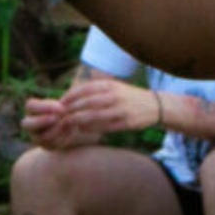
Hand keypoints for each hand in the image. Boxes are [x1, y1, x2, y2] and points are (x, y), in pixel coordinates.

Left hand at [22, 79, 161, 149]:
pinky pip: (105, 127)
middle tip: (60, 116)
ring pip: (94, 116)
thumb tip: (71, 96)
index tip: (59, 103)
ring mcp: (120, 110)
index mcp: (109, 85)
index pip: (84, 89)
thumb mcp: (113, 86)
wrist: (154, 105)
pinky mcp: (126, 123)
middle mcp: (114, 96)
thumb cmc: (127, 96)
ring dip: (79, 120)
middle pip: (86, 103)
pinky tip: (83, 129)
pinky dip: (92, 128)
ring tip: (69, 123)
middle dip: (71, 110)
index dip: (69, 96)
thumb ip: (95, 90)